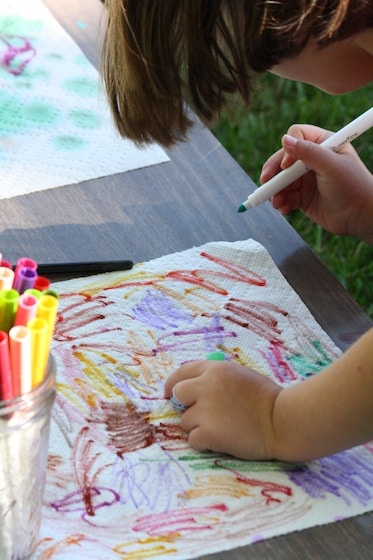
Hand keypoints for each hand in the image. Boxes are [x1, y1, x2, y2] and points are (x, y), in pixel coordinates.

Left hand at [164, 360, 281, 459]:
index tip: (171, 395)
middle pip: (177, 395)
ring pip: (184, 421)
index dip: (174, 385)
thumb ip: (216, 379)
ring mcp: (207, 410)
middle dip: (184, 406)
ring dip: (197, 427)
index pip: (182, 372)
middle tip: (197, 415)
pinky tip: (220, 440)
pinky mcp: (209, 432)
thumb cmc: (266, 399)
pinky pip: (192, 439)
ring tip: (220, 428)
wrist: (283, 420)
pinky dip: (203, 442)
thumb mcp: (239, 376)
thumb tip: (192, 389)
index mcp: (216, 369)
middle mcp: (207, 386)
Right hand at [260, 124, 372, 242]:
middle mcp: (312, 160)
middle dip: (273, 173)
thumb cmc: (353, 186)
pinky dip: (281, 202)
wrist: (361, 217)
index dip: (288, 150)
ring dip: (276, 191)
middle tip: (266, 183)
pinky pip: (285, 197)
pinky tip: (284, 209)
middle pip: (283, 160)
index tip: (287, 166)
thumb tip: (285, 140)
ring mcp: (306, 179)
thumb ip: (308, 153)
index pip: (297, 137)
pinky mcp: (303, 197)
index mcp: (323, 144)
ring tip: (277, 203)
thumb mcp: (332, 166)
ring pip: (281, 181)